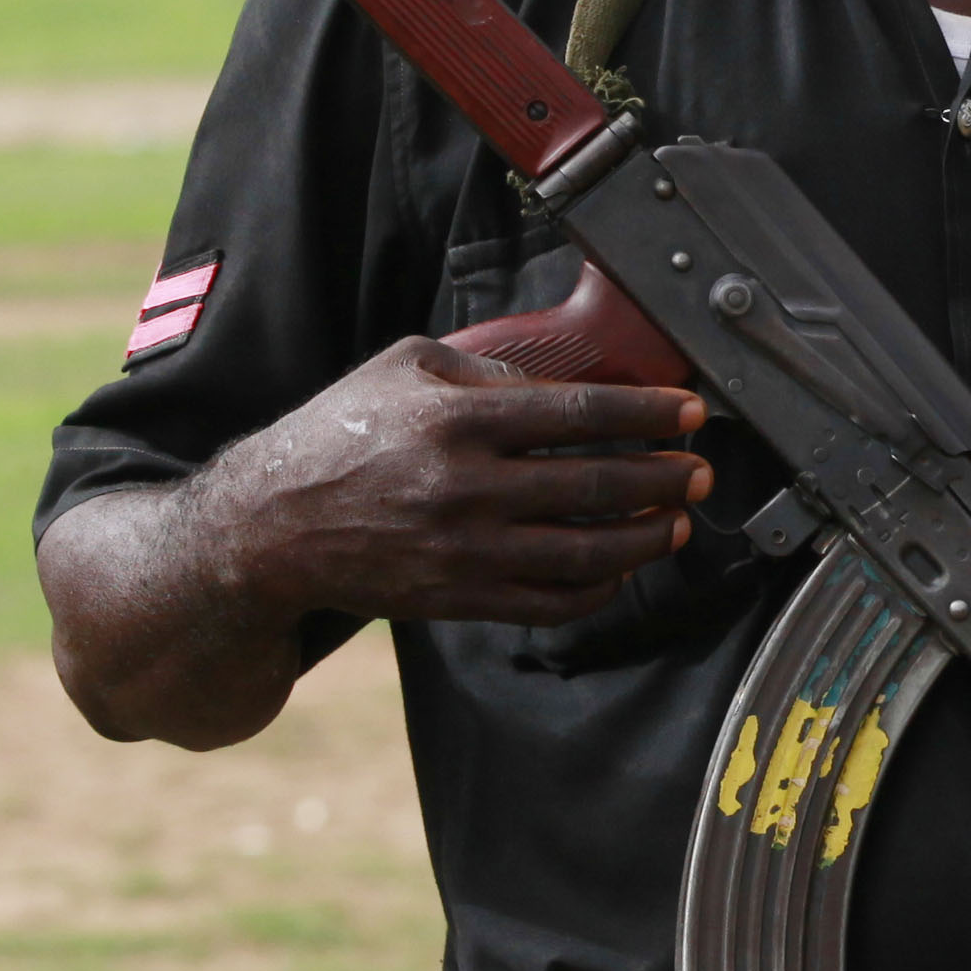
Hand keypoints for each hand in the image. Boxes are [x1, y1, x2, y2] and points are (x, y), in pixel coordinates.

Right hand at [197, 337, 707, 633]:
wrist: (270, 528)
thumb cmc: (337, 435)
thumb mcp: (401, 368)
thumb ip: (484, 371)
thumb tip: (558, 383)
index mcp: (456, 420)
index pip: (579, 413)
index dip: (647, 414)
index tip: (691, 412)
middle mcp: (466, 487)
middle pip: (596, 484)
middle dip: (663, 476)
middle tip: (699, 469)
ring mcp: (465, 551)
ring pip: (585, 551)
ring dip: (645, 536)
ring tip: (675, 519)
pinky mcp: (459, 599)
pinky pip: (550, 602)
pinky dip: (597, 587)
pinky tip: (620, 566)